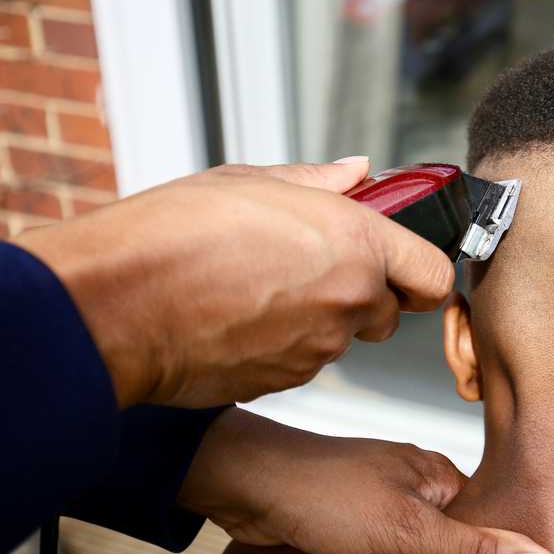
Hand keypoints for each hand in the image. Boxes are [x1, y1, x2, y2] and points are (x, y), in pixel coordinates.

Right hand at [14, 159, 453, 407]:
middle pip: (389, 312)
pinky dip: (284, 346)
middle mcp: (349, 298)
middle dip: (364, 295)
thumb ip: (318, 182)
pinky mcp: (287, 382)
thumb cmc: (175, 236)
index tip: (407, 269)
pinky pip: (302, 362)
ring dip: (319, 320)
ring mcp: (320, 347)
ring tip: (260, 289)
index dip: (423, 274)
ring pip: (342, 338)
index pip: (433, 275)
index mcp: (355, 241)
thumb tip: (357, 172)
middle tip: (314, 270)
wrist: (120, 304)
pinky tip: (241, 319)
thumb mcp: (249, 181)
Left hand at [178, 407, 553, 553]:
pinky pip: (389, 553)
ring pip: (421, 549)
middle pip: (458, 538)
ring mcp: (382, 500)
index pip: (492, 524)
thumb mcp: (410, 532)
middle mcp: (415, 483)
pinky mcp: (352, 520)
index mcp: (439, 474)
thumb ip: (477, 553)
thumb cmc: (326, 496)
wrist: (247, 485)